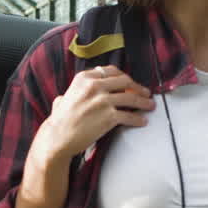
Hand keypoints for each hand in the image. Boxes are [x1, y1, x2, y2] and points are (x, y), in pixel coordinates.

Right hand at [35, 65, 154, 161]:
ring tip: (150, 106)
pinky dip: (138, 119)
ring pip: (131, 99)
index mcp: (84, 77)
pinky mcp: (109, 117)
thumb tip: (79, 92)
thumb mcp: (65, 96)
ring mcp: (103, 101)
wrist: (57, 137)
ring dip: (144, 102)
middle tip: (145, 93)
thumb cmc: (60, 120)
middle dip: (138, 88)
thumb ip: (76, 91)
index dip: (123, 77)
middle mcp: (94, 86)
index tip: (130, 83)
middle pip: (125, 82)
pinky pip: (129, 116)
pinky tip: (142, 122)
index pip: (111, 71)